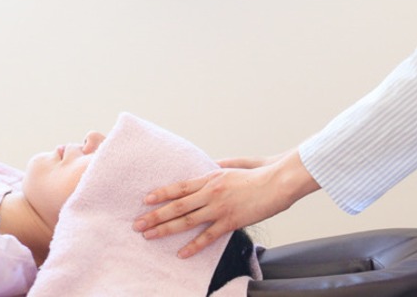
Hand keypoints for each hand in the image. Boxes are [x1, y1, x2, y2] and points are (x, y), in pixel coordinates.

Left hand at [133, 149, 319, 257]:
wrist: (278, 181)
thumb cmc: (261, 171)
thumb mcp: (236, 164)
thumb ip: (220, 166)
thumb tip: (208, 166)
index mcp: (212, 176)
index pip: (180, 186)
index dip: (161, 193)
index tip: (145, 200)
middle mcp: (211, 192)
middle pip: (177, 205)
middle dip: (155, 215)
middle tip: (137, 223)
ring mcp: (220, 208)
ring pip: (186, 220)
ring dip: (166, 229)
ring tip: (149, 236)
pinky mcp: (231, 221)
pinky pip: (208, 236)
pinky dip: (194, 246)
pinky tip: (181, 253)